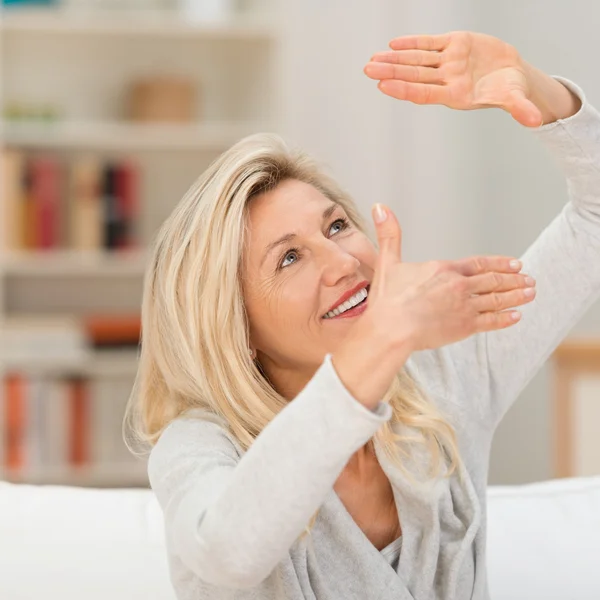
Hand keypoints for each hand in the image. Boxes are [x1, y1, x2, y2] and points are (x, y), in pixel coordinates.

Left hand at [364, 31, 545, 126]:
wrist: (514, 73)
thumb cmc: (510, 89)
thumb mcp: (515, 98)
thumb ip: (520, 109)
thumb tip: (534, 121)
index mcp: (455, 94)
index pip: (423, 92)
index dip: (404, 89)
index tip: (384, 86)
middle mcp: (446, 78)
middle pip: (413, 75)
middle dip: (390, 72)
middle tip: (368, 70)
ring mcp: (448, 61)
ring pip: (416, 59)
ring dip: (394, 59)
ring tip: (373, 59)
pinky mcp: (453, 44)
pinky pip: (429, 43)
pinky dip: (412, 43)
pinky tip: (393, 45)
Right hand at [367, 203, 536, 352]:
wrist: (391, 328)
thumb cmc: (387, 299)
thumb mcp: (386, 261)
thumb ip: (388, 234)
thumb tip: (380, 206)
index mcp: (444, 269)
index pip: (479, 263)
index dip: (498, 263)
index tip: (515, 263)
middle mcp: (459, 286)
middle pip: (493, 280)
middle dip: (513, 279)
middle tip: (529, 279)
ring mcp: (464, 307)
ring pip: (497, 299)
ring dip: (516, 296)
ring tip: (531, 293)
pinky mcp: (464, 327)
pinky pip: (491, 321)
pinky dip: (505, 318)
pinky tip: (516, 316)